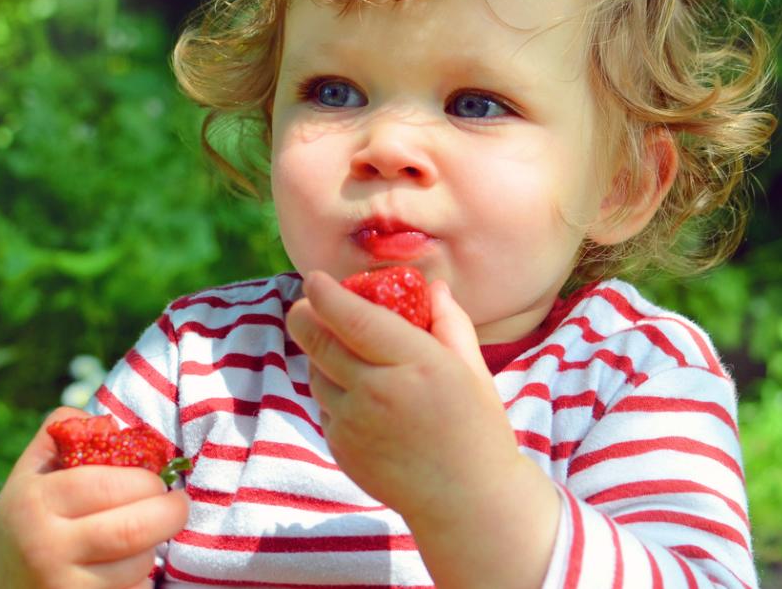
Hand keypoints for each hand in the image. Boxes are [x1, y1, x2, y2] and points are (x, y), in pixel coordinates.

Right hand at [0, 407, 188, 588]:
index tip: (159, 479)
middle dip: (169, 513)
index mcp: (35, 502)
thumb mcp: (33, 466)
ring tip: (145, 534)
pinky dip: (141, 578)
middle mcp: (45, 549)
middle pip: (131, 530)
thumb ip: (69, 430)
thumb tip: (114, 423)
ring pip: (137, 565)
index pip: (107, 486)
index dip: (146, 480)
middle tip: (177, 504)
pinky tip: (128, 565)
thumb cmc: (26, 510)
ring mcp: (61, 588)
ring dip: (154, 546)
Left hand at [286, 271, 522, 524]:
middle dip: (305, 317)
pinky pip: (325, 407)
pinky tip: (356, 392)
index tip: (315, 279)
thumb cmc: (477, 430)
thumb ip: (449, 322)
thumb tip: (433, 287)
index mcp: (415, 364)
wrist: (467, 502)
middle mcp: (377, 391)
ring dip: (318, 355)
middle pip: (320, 342)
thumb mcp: (472, 370)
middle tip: (304, 305)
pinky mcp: (342, 448)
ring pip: (317, 375)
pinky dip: (332, 392)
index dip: (327, 295)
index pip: (355, 319)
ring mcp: (355, 423)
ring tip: (339, 348)